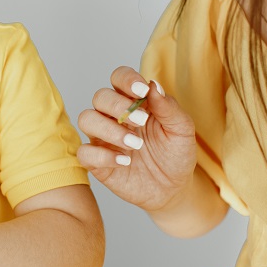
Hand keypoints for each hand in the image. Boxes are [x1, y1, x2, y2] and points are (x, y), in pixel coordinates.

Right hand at [77, 66, 196, 210]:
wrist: (174, 188)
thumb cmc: (175, 154)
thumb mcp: (182, 130)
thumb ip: (169, 107)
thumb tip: (154, 85)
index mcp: (133, 102)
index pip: (119, 78)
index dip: (126, 79)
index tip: (141, 90)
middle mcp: (113, 116)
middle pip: (100, 96)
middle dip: (118, 106)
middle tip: (141, 122)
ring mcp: (102, 138)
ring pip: (86, 119)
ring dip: (109, 129)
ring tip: (134, 145)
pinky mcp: (96, 161)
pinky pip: (84, 152)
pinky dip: (102, 155)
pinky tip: (124, 162)